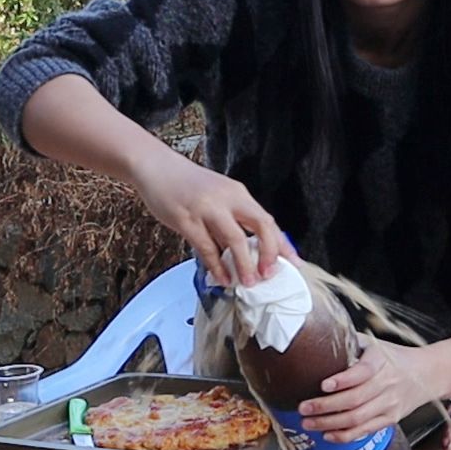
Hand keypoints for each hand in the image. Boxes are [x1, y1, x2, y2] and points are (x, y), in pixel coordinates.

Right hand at [129, 147, 288, 287]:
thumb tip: (249, 250)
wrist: (156, 166)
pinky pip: (207, 248)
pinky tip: (221, 278)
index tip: (294, 262)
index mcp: (238, 193)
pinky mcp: (186, 219)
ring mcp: (207, 209)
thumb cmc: (187, 185)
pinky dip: (216, 266)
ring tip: (247, 283)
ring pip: (235, 240)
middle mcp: (227, 199)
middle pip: (261, 225)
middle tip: (269, 274)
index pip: (267, 220)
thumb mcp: (218, 195)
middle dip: (269, 253)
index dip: (282, 244)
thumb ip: (232, 218)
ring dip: (244, 265)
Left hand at [299, 337, 432, 442]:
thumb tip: (317, 339)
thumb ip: (350, 343)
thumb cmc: (394, 357)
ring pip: (358, 419)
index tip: (323, 384)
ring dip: (330, 424)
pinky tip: (327, 434)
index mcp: (382, 360)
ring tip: (308, 423)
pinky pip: (365, 431)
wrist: (427, 374)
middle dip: (325, 406)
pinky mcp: (390, 419)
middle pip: (355, 399)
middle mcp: (387, 383)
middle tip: (304, 408)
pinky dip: (345, 436)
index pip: (363, 371)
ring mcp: (390, 404)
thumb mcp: (374, 344)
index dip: (343, 380)